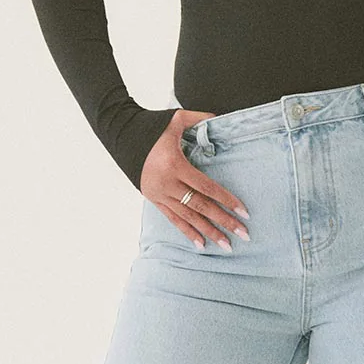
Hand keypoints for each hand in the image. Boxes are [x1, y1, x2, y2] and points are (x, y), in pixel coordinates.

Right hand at [140, 110, 249, 249]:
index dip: (226, 200)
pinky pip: (173, 219)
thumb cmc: (151, 126)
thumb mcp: (176, 119)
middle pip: (201, 207)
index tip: (244, 212)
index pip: (206, 188)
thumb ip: (200, 119)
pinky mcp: (153, 199)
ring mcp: (158, 194)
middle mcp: (166, 184)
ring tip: (226, 245)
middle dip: (224, 221)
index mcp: (174, 166)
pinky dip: (188, 232)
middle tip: (244, 234)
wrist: (120, 135)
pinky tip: (202, 245)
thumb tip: (220, 119)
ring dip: (209, 232)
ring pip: (188, 217)